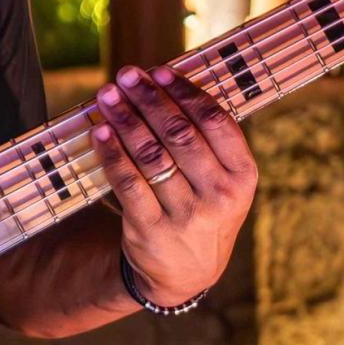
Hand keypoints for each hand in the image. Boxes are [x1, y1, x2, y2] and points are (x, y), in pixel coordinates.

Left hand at [88, 64, 257, 309]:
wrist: (186, 273)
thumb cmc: (203, 209)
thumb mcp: (224, 182)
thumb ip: (208, 141)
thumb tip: (166, 85)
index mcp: (243, 177)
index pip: (215, 121)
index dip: (185, 92)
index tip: (159, 71)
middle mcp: (220, 196)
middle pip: (180, 134)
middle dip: (149, 99)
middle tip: (126, 76)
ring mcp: (186, 215)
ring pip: (151, 155)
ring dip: (125, 120)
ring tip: (108, 96)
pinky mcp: (151, 230)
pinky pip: (127, 183)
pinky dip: (112, 153)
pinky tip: (100, 131)